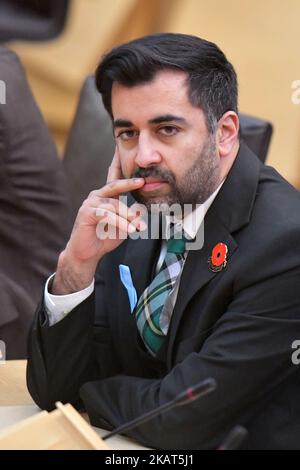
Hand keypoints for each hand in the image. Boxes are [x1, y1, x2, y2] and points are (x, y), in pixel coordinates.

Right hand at [52, 148, 144, 293]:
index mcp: (106, 196)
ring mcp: (91, 203)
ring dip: (129, 216)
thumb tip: (141, 212)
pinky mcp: (87, 212)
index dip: (118, 163)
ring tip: (139, 227)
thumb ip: (132, 218)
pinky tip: (129, 230)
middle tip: (142, 181)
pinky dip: (120, 223)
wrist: (87, 253)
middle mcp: (97, 196)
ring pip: (115, 205)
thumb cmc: (104, 238)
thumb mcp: (124, 226)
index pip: (114, 177)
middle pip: (115, 185)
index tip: (122, 149)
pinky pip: (108, 215)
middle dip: (129, 183)